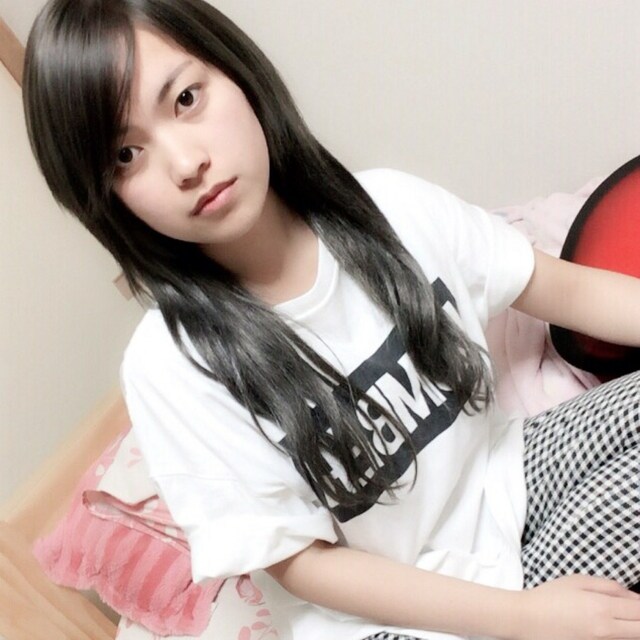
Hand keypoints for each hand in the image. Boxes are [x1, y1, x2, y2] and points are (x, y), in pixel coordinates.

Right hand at [513, 574, 639, 639]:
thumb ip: (609, 586)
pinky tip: (610, 625)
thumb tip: (633, 596)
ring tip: (623, 617)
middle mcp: (606, 630)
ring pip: (632, 638)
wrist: (527, 619)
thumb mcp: (577, 581)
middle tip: (633, 611)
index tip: (637, 601)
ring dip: (632, 627)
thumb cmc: (549, 596)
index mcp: (602, 607)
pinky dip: (620, 634)